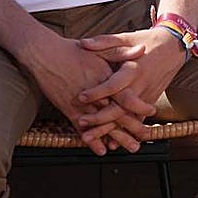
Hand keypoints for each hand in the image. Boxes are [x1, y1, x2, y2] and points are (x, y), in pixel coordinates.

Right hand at [18, 32, 145, 154]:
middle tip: (145, 137)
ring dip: (117, 137)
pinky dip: (93, 140)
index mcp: (105, 78)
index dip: (139, 105)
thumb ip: (122, 53)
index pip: (126, 96)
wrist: (45, 54)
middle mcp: (95, 94)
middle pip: (117, 114)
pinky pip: (82, 129)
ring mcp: (81, 104)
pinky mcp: (69, 109)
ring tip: (130, 146)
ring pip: (103, 125)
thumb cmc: (73, 50)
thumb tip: (142, 49)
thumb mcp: (101, 48)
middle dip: (132, 127)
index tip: (151, 110)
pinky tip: (102, 150)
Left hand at [75, 28, 185, 144]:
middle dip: (100, 117)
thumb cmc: (148, 41)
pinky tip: (111, 142)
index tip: (80, 97)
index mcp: (134, 69)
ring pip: (127, 117)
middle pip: (120, 107)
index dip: (97, 92)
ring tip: (90, 137)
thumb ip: (104, 42)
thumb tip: (83, 43)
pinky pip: (137, 119)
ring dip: (109, 130)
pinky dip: (124, 132)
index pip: (114, 84)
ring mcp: (147, 95)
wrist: (175, 46)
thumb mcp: (127, 37)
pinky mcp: (150, 100)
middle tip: (81, 122)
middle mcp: (141, 85)